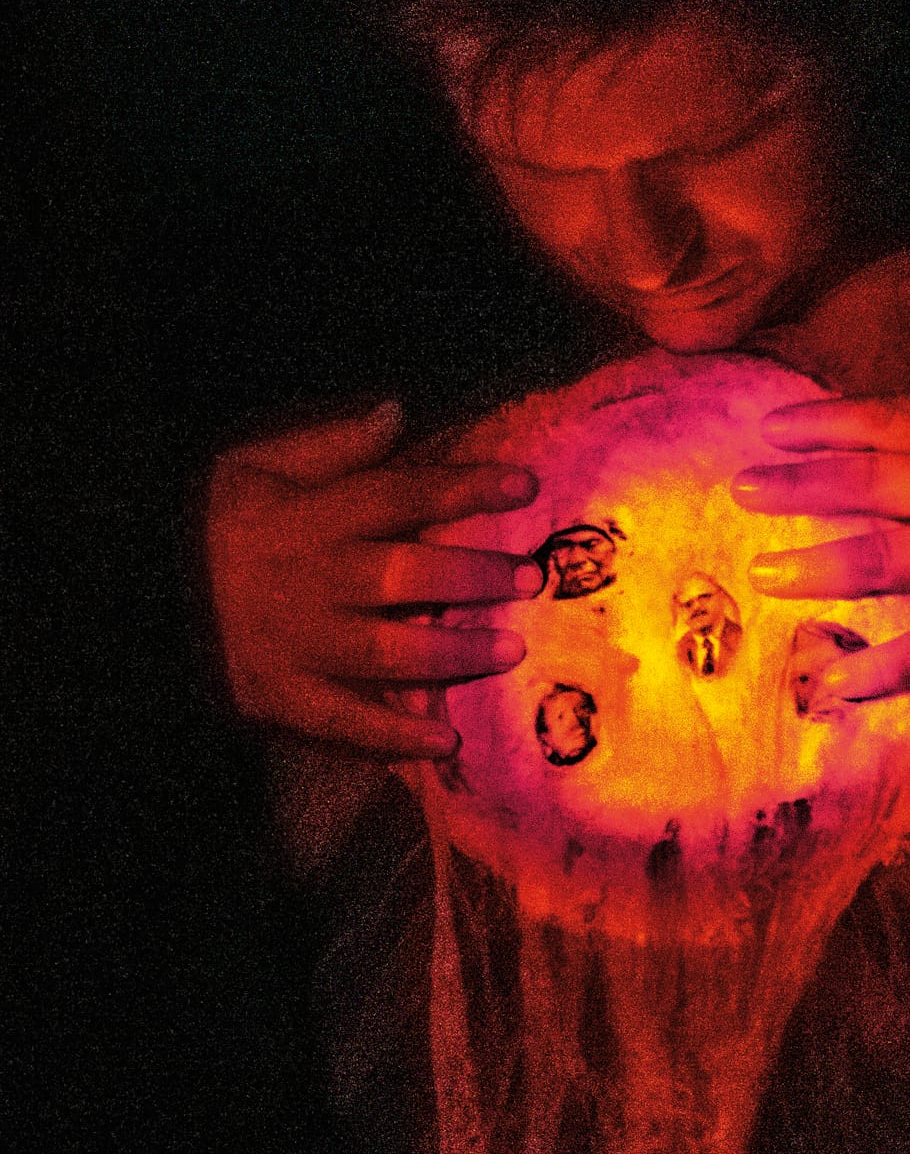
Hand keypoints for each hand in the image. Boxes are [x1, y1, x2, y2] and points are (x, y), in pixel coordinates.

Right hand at [205, 400, 542, 759]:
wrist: (136, 598)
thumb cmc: (209, 527)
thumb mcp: (253, 467)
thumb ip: (328, 445)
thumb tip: (397, 412)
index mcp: (307, 518)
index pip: (397, 494)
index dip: (463, 487)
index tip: (525, 486)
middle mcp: (311, 581)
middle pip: (403, 573)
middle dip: (471, 574)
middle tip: (529, 576)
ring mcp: (299, 645)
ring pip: (386, 651)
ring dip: (451, 653)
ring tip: (510, 651)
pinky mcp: (283, 697)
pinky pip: (345, 722)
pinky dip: (395, 737)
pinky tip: (446, 741)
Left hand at [733, 309, 909, 703]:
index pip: (880, 422)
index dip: (819, 424)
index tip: (770, 428)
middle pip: (858, 488)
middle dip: (793, 490)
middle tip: (740, 492)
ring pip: (872, 564)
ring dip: (812, 570)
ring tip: (762, 574)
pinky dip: (872, 671)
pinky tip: (828, 685)